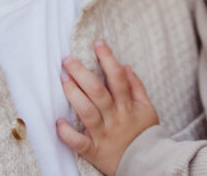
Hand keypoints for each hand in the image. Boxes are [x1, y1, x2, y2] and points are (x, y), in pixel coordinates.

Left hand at [56, 39, 158, 174]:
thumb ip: (137, 87)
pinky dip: (68, 134)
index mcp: (128, 106)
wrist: (147, 164)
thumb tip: (125, 66)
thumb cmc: (145, 133)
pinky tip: (58, 122)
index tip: (97, 43)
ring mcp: (104, 134)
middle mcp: (115, 117)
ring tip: (63, 79)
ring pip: (87, 112)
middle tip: (68, 59)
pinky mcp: (94, 151)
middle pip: (98, 92)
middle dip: (82, 73)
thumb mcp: (147, 108)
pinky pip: (79, 142)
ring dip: (74, 94)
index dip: (108, 58)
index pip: (117, 77)